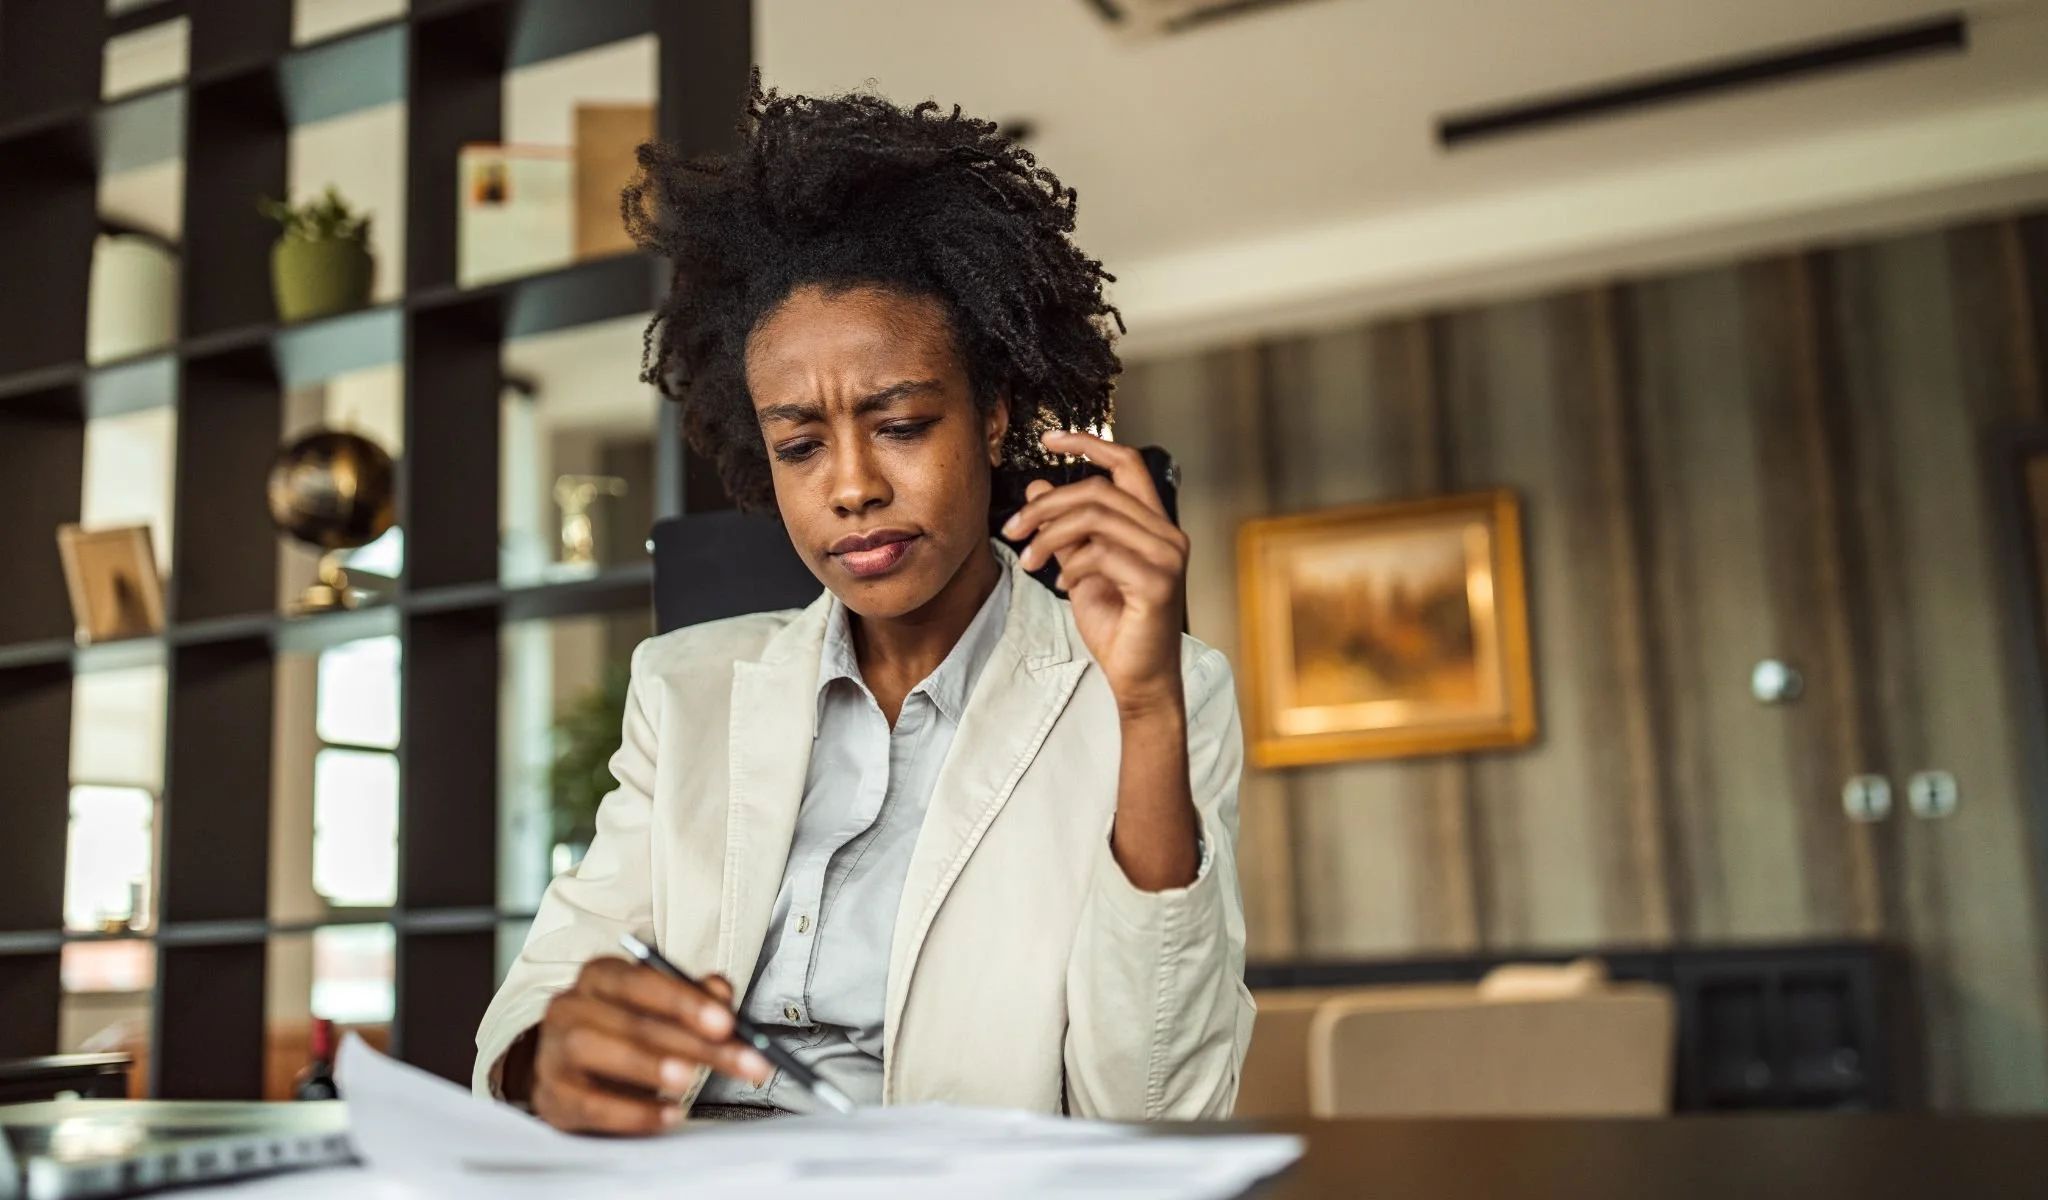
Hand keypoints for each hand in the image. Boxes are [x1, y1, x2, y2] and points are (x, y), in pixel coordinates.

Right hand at [521, 956, 771, 1133]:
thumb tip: (721, 993)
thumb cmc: (626, 1035)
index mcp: (600, 976)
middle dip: (690, 1042)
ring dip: (647, 1066)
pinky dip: (631, 1113)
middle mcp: (569, 1006)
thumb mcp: (662, 1011)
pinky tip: (668, 1115)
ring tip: (689, 1081)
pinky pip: (588, 1104)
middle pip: (630, 1021)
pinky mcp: (552, 1096)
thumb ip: (696, 997)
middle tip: (737, 1059)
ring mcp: (553, 1052)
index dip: (684, 1001)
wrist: (576, 1075)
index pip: (639, 981)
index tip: (726, 1022)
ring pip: (594, 1051)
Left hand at [1003, 430, 1188, 714]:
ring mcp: (1167, 557)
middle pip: (1099, 490)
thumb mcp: (1080, 568)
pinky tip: (1061, 584)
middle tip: (1014, 527)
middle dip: (1047, 504)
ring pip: (1097, 517)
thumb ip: (1065, 529)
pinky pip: (1101, 554)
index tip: (1049, 440)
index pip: (1127, 464)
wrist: (1138, 677)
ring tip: (1029, 559)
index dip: (1089, 444)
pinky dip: (1071, 565)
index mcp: (1153, 524)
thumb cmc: (1117, 625)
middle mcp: (1167, 534)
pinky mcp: (1157, 583)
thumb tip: (1036, 489)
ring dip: (1050, 535)